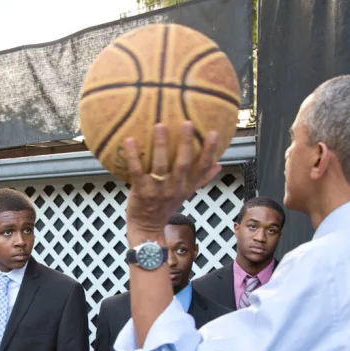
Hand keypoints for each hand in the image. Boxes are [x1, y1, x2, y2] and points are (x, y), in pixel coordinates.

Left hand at [123, 121, 222, 235]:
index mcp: (187, 186)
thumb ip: (202, 179)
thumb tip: (219, 165)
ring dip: (160, 145)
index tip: (213, 133)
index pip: (202, 167)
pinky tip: (130, 140)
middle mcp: (174, 188)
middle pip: (183, 164)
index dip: (209, 150)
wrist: (148, 227)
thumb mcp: (186, 194)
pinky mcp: (140, 190)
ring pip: (161, 165)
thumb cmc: (166, 207)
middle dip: (185, 143)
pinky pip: (136, 171)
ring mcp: (157, 190)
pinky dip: (133, 156)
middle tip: (186, 123)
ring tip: (160, 125)